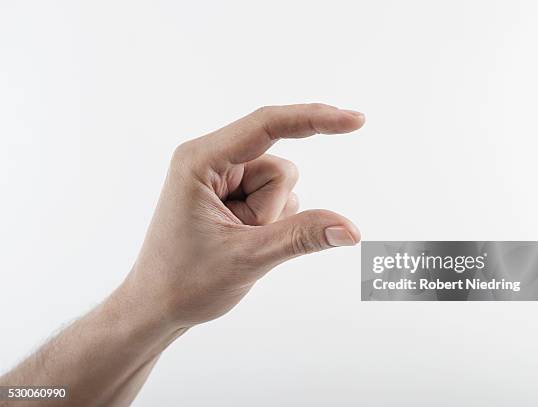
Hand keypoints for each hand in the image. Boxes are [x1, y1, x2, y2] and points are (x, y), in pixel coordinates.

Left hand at [125, 103, 364, 327]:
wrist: (156, 307)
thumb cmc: (185, 282)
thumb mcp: (248, 258)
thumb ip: (302, 237)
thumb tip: (352, 229)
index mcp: (201, 160)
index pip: (267, 125)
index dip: (315, 119)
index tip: (355, 121)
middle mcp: (210, 159)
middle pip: (279, 167)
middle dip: (274, 209)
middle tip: (241, 238)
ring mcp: (222, 177)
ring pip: (282, 185)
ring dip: (272, 219)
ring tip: (235, 241)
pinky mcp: (231, 194)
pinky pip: (276, 198)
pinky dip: (270, 222)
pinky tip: (240, 240)